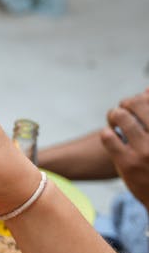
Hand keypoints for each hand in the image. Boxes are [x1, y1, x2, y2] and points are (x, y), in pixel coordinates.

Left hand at [101, 88, 148, 208]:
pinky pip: (107, 136)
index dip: (144, 97)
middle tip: (125, 110)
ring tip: (117, 121)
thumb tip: (147, 89)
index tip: (141, 102)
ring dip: (115, 115)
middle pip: (135, 103)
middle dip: (127, 103)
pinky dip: (107, 133)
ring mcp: (146, 151)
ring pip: (120, 115)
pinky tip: (113, 138)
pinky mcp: (128, 163)